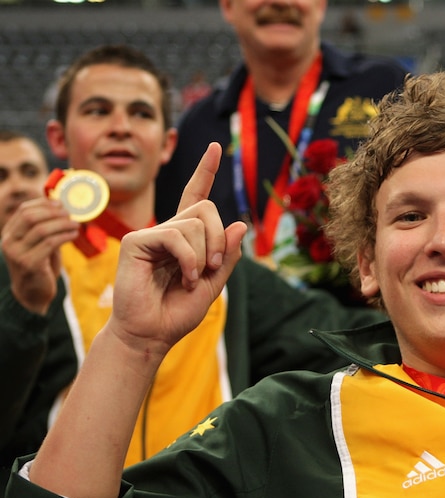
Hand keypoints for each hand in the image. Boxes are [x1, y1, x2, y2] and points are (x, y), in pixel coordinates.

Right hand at [0, 197, 79, 313]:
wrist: (33, 294)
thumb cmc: (40, 267)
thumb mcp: (39, 244)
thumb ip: (46, 229)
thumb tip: (63, 210)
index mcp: (9, 234)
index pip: (24, 211)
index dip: (43, 204)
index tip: (61, 203)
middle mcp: (9, 242)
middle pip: (31, 217)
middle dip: (53, 213)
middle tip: (70, 214)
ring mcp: (17, 254)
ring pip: (41, 229)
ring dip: (62, 224)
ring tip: (76, 225)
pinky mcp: (29, 264)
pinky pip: (49, 243)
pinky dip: (64, 236)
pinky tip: (73, 235)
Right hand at [105, 143, 245, 357]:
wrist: (151, 333)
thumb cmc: (177, 311)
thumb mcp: (214, 283)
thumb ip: (226, 255)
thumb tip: (239, 224)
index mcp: (186, 238)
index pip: (196, 196)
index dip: (205, 171)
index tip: (215, 147)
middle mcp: (168, 230)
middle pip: (206, 208)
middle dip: (219, 238)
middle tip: (212, 266)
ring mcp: (150, 233)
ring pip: (194, 222)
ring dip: (204, 254)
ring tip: (192, 278)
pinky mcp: (136, 241)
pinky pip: (176, 235)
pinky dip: (188, 259)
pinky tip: (184, 277)